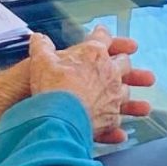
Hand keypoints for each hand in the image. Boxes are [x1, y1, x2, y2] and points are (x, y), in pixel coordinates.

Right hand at [27, 26, 156, 142]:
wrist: (60, 117)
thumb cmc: (52, 87)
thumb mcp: (40, 61)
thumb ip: (41, 48)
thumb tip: (37, 38)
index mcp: (94, 54)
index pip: (102, 38)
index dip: (102, 34)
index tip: (102, 32)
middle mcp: (109, 73)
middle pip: (123, 63)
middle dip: (123, 61)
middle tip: (124, 62)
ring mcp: (114, 95)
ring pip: (126, 91)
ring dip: (126, 93)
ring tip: (128, 97)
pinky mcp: (112, 117)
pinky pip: (118, 119)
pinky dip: (117, 126)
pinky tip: (120, 133)